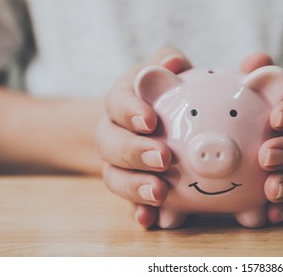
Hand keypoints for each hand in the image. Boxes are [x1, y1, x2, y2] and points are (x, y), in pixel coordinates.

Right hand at [96, 47, 191, 227]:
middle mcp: (112, 134)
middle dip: (134, 152)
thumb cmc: (162, 92)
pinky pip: (128, 204)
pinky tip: (150, 220)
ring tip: (160, 193)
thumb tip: (172, 63)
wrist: (149, 124)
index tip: (150, 119)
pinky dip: (138, 212)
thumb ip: (168, 62)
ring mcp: (117, 165)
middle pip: (111, 144)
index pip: (117, 103)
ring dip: (135, 187)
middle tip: (163, 158)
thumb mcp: (162, 71)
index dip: (130, 111)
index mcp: (120, 102)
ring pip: (114, 177)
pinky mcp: (130, 189)